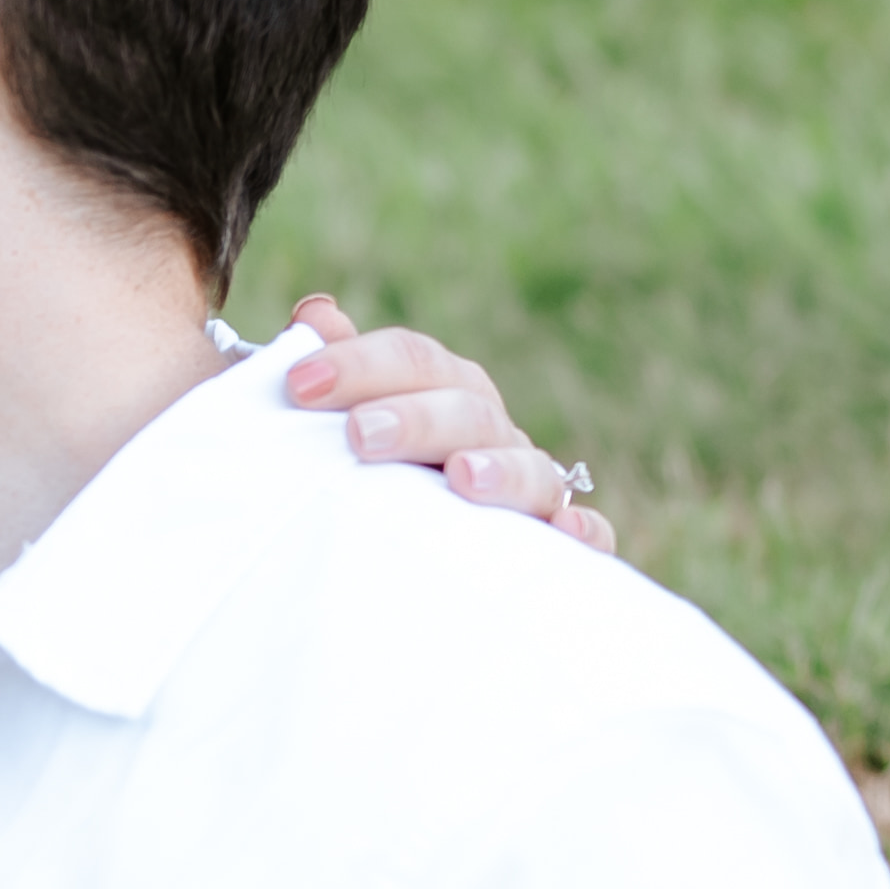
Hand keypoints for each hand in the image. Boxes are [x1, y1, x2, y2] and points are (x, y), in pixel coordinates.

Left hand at [282, 292, 613, 552]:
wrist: (406, 573)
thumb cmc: (363, 480)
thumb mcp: (339, 427)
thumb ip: (334, 375)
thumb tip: (316, 315)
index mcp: (442, 391)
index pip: (414, 360)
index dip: (359, 365)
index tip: (299, 386)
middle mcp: (491, 432)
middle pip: (468, 408)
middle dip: (414, 417)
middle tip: (359, 435)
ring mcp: (529, 488)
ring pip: (531, 468)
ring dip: (500, 468)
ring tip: (461, 477)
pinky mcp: (556, 546)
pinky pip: (590, 537)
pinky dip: (587, 531)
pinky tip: (568, 534)